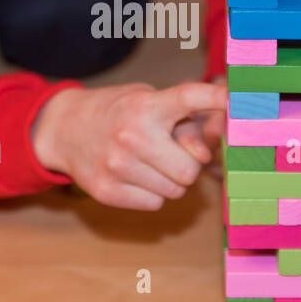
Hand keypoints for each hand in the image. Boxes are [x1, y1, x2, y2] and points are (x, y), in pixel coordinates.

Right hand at [32, 81, 226, 209]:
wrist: (64, 129)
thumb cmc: (118, 112)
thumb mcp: (148, 101)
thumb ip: (184, 124)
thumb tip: (205, 157)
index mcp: (146, 105)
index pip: (187, 97)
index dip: (215, 97)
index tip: (236, 99)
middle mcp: (132, 135)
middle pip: (189, 170)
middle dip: (187, 165)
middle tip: (171, 153)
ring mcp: (117, 166)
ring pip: (174, 191)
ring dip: (170, 181)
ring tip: (149, 162)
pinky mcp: (107, 192)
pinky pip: (155, 204)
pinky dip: (152, 194)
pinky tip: (135, 176)